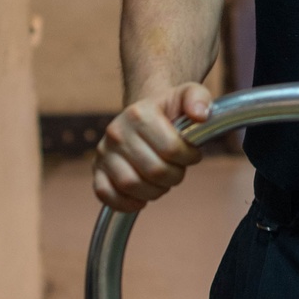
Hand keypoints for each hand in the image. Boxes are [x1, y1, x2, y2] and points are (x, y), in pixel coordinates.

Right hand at [92, 83, 210, 212]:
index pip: (170, 148)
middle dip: (174, 176)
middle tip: (177, 169)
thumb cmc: (169, 110)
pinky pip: (105, 194)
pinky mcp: (98, 170)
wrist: (146, 115)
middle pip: (154, 171)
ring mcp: (104, 152)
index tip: (192, 154)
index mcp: (139, 113)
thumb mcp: (188, 96)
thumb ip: (199, 99)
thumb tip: (200, 114)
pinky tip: (141, 198)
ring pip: (130, 185)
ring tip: (162, 181)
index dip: (189, 157)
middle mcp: (117, 132)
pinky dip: (125, 202)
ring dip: (155, 191)